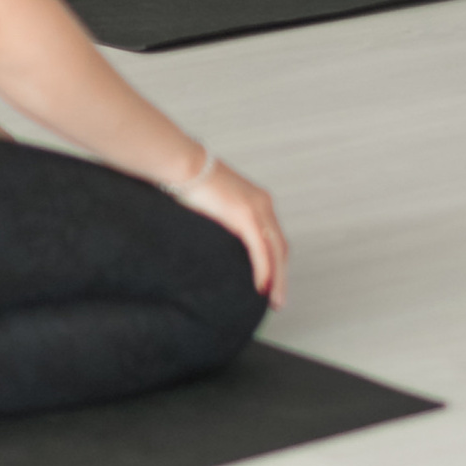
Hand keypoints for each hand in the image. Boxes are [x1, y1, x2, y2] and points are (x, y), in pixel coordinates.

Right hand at [179, 155, 288, 305]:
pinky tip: (261, 287)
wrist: (183, 164)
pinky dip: (264, 270)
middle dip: (282, 275)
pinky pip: (260, 250)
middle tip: (278, 299)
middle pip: (281, 247)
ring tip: (274, 300)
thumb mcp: (214, 204)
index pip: (275, 238)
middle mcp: (263, 204)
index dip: (277, 262)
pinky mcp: (245, 216)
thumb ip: (222, 220)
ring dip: (277, 279)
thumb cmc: (190, 182)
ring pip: (276, 252)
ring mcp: (257, 209)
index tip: (273, 283)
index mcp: (258, 200)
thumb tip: (216, 236)